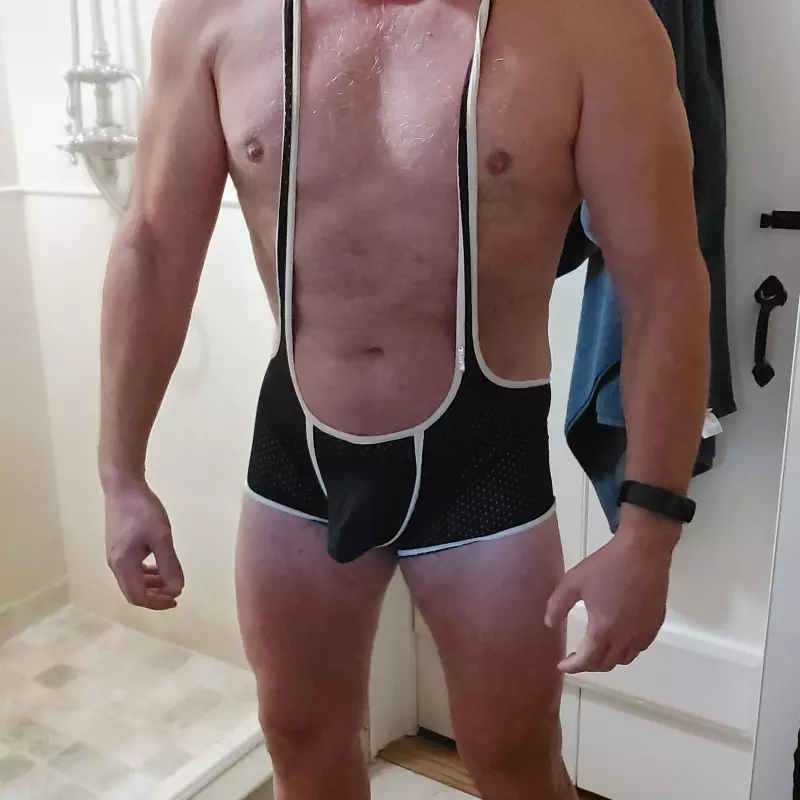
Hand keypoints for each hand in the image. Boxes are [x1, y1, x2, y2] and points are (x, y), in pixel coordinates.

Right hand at [105, 483, 184, 610]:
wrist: (123, 487)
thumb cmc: (143, 511)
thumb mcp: (162, 537)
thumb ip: (169, 564)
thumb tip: (177, 588)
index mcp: (123, 565)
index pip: (138, 597)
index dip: (158, 603)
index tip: (176, 598)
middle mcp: (115, 564)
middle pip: (133, 592)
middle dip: (155, 596)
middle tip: (175, 593)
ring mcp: (114, 555)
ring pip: (132, 581)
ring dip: (151, 585)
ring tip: (170, 580)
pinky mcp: (117, 547)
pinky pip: (131, 569)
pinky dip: (145, 573)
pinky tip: (158, 566)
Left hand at [545, 512, 676, 673]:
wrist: (642, 552)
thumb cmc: (606, 565)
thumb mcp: (573, 581)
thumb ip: (558, 605)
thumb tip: (549, 624)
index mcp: (603, 629)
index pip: (587, 661)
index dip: (573, 667)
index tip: (562, 666)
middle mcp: (625, 638)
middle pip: (606, 664)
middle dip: (588, 665)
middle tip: (576, 657)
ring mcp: (643, 633)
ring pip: (624, 659)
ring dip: (607, 660)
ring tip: (595, 650)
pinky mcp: (655, 625)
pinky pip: (639, 648)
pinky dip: (625, 650)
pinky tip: (617, 639)